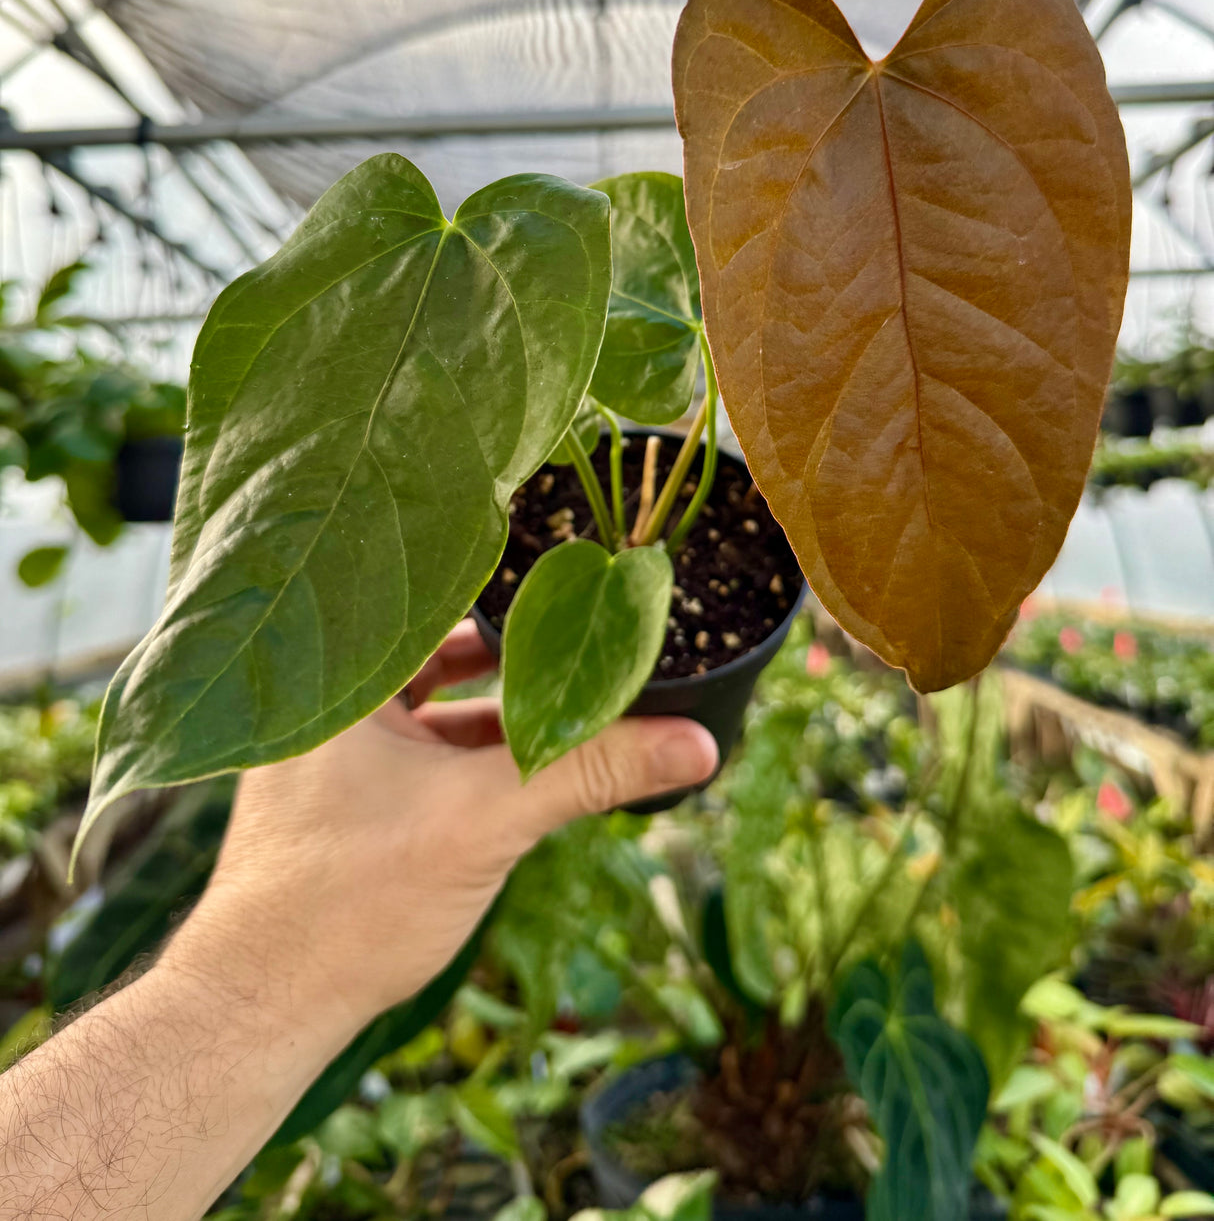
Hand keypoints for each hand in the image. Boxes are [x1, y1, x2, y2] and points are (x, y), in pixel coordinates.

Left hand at [166, 620, 716, 1034]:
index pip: (424, 586)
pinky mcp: (356, 790)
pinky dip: (480, 742)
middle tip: (586, 607)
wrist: (266, 1008)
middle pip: (436, 638)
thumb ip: (590, 770)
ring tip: (577, 674)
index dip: (497, 568)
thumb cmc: (348, 901)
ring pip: (437, 694)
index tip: (564, 550)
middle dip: (512, 635)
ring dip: (502, 696)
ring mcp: (339, 743)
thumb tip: (697, 741)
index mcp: (334, 669)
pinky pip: (431, 741)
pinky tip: (535, 746)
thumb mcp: (486, 820)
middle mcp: (326, 692)